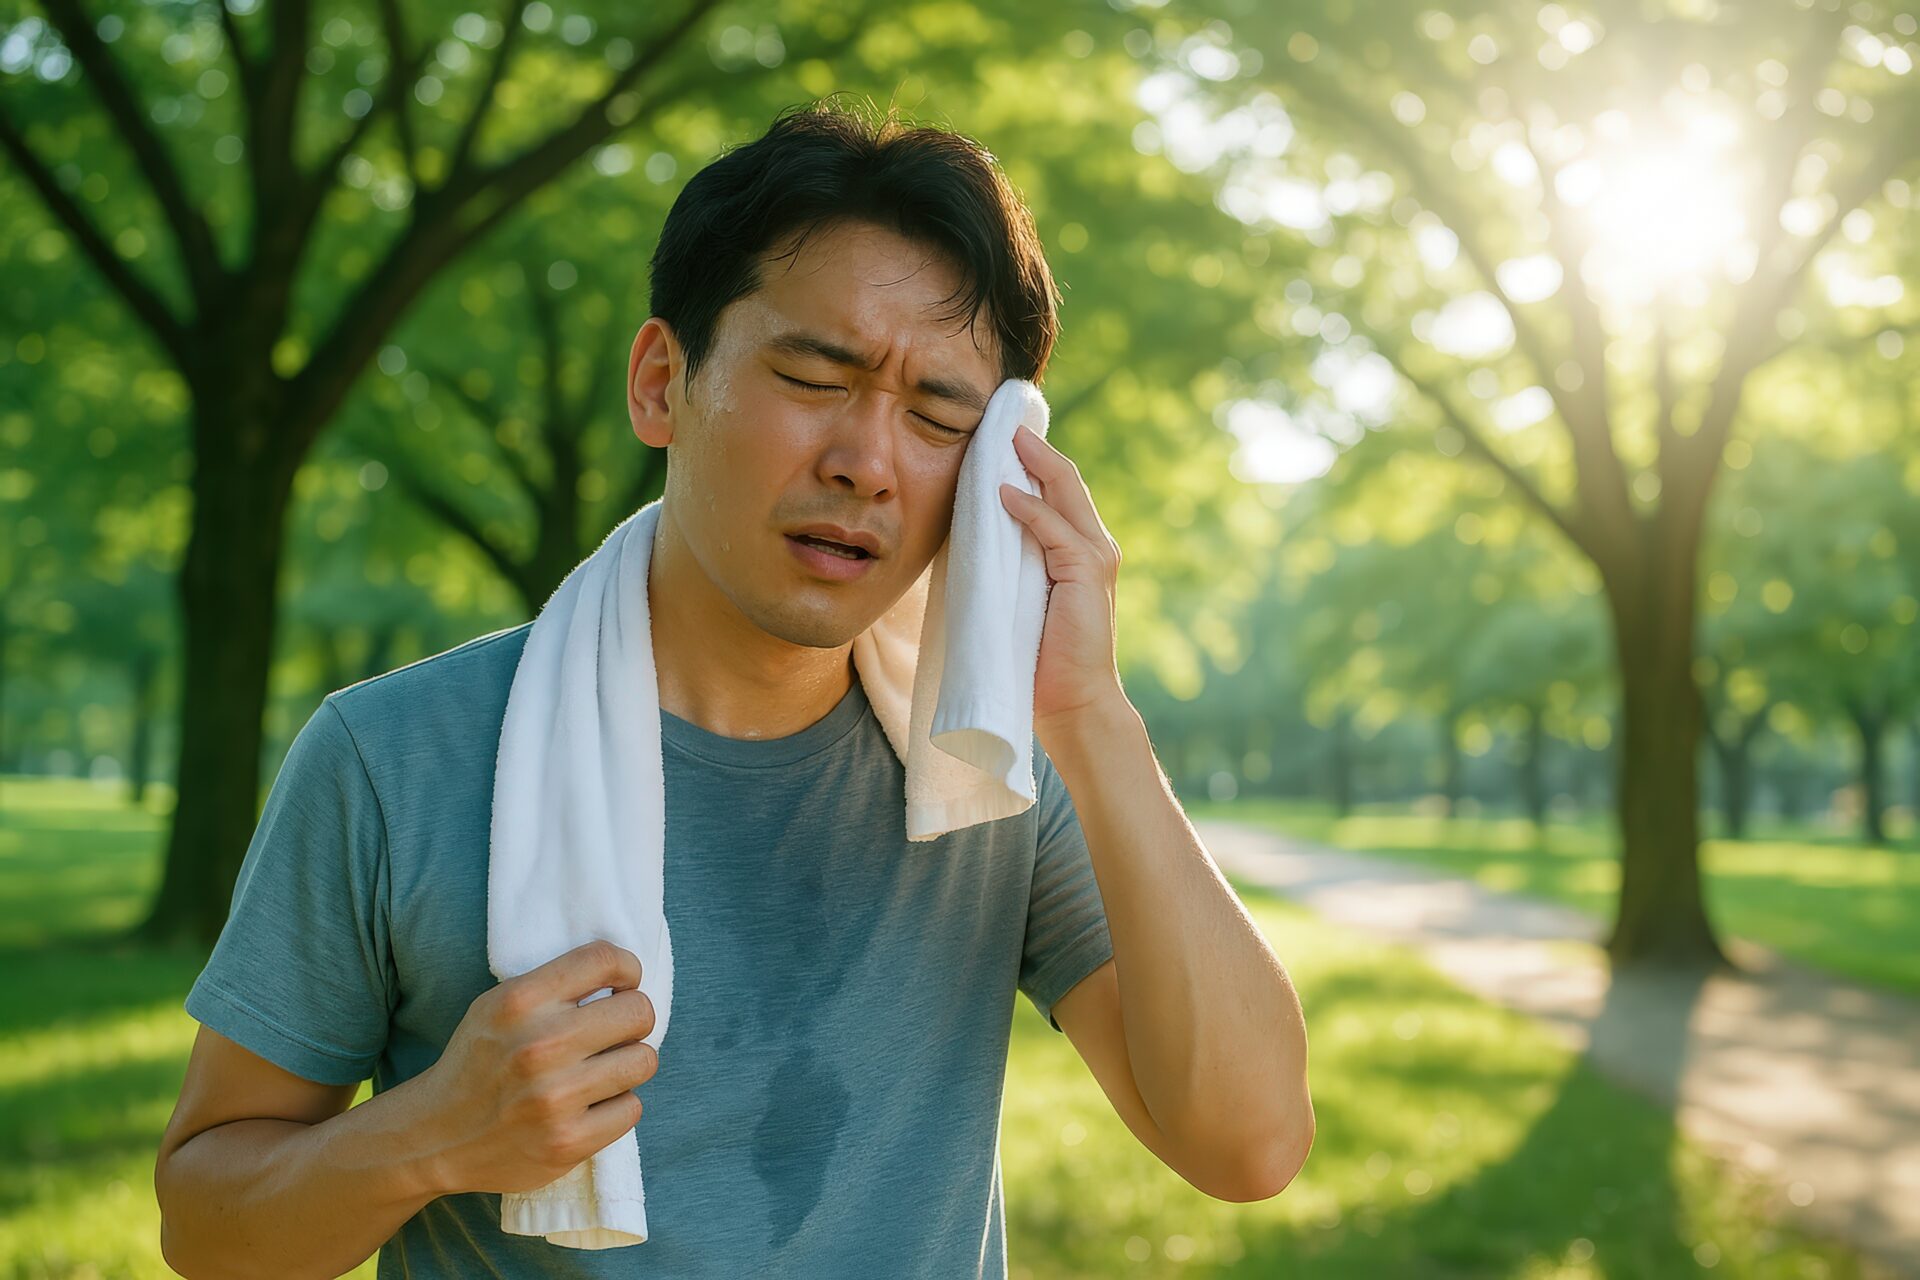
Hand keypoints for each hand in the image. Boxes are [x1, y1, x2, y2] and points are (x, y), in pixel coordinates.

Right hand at [416, 940, 658, 1196]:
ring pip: (644, 1061)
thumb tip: (627, 976)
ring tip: (601, 1071)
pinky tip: (589, 1107)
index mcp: (520, 1002)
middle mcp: (539, 1046)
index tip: (622, 985)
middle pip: (639, 1011)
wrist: (434, 1137)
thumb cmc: (479, 1062)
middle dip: (633, 1020)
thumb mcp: (497, 1006)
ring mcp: (554, 1099)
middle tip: (613, 1034)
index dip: (627, 969)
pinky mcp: (568, 1143)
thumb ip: (554, 986)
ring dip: (628, 1064)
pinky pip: (632, 1109)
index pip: (604, 959)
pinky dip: (617, 1107)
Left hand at [999, 423, 1127, 735]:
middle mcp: (1095, 546)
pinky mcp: (1087, 574)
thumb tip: (975, 534)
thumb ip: (1014, 563)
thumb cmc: (1043, 659)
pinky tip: (1003, 492)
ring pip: (1065, 493)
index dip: (1034, 460)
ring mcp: (1095, 559)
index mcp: (1081, 551)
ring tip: (1003, 438)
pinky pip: (1056, 529)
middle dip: (1034, 447)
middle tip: (1000, 419)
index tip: (1000, 436)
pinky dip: (1031, 508)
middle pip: (1066, 480)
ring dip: (1033, 463)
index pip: (1060, 491)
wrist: (1075, 703)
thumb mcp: (1022, 598)